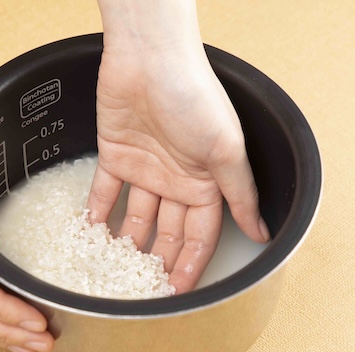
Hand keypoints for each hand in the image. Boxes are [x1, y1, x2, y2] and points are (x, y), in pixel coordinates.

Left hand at [89, 1, 268, 292]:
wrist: (148, 56)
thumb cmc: (193, 95)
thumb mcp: (225, 149)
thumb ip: (240, 194)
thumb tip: (262, 231)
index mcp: (206, 180)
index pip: (199, 234)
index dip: (190, 263)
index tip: (178, 292)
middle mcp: (176, 179)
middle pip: (167, 232)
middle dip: (158, 261)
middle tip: (145, 290)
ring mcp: (145, 168)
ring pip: (136, 217)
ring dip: (127, 243)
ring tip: (115, 271)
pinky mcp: (115, 155)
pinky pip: (105, 191)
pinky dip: (98, 212)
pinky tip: (92, 235)